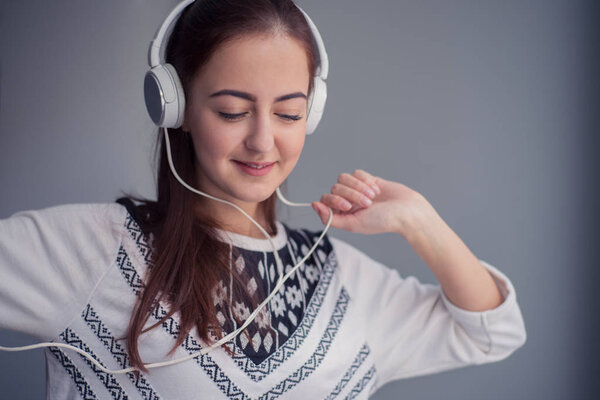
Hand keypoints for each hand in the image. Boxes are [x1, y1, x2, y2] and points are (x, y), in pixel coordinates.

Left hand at [312, 169, 438, 236]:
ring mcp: (356, 190)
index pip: (325, 200)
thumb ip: (330, 218)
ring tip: (372, 197)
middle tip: (367, 204)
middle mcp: (347, 202)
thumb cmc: (382, 221)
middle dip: (351, 194)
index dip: (334, 200)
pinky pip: (357, 173)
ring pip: (343, 178)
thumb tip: (314, 205)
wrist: (406, 210)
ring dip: (359, 187)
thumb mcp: (353, 224)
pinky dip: (366, 180)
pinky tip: (377, 190)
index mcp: (341, 215)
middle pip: (335, 188)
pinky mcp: (366, 180)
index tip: (348, 206)